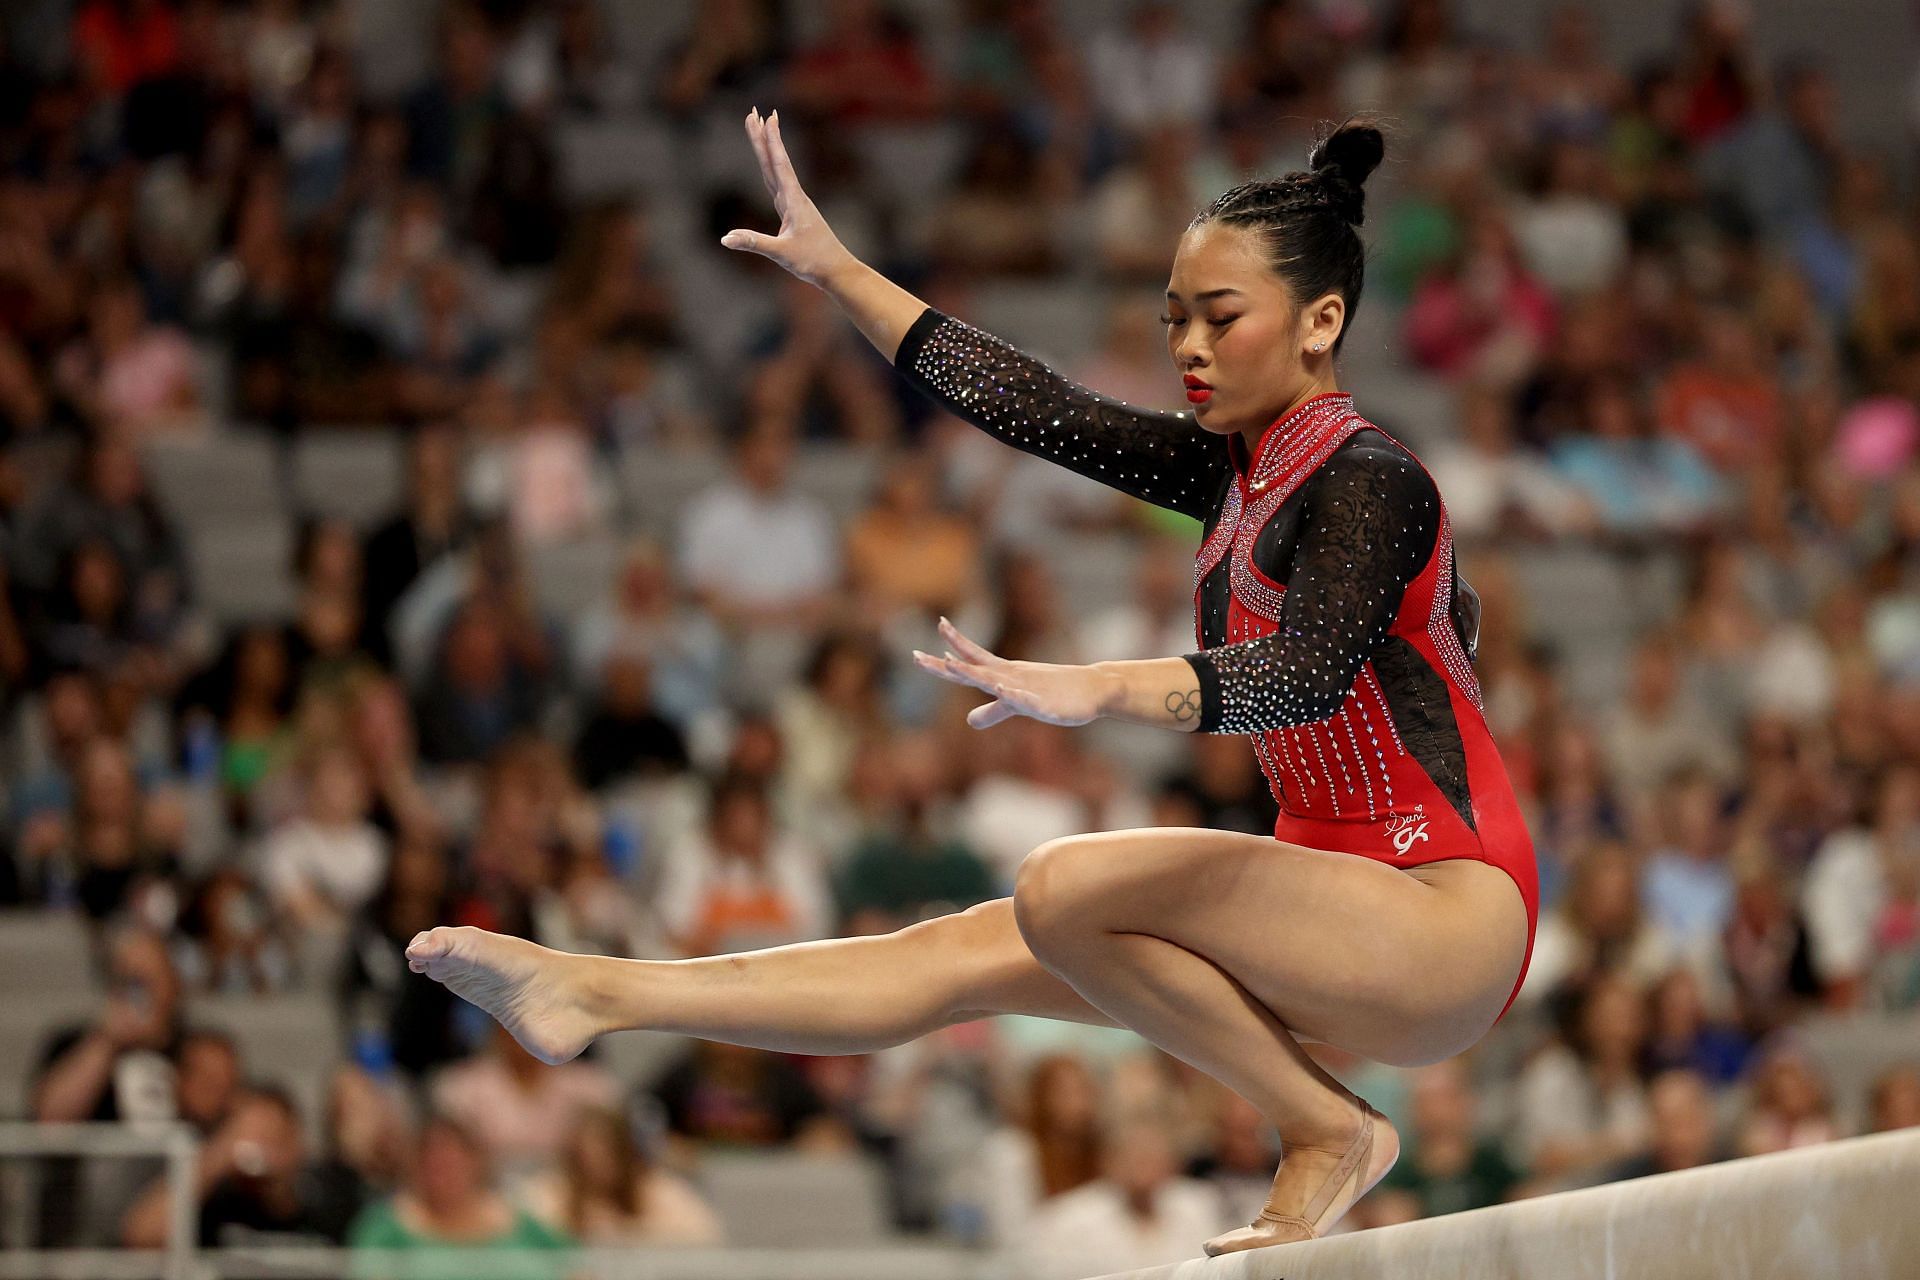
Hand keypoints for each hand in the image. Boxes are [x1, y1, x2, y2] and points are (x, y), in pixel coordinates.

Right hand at [721, 109, 856, 287]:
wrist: (836, 270)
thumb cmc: (812, 262)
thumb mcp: (781, 253)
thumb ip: (754, 242)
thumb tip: (726, 239)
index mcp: (793, 201)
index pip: (779, 165)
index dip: (771, 141)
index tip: (766, 117)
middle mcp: (794, 197)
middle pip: (774, 161)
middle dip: (763, 136)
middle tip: (754, 111)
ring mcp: (794, 203)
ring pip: (776, 170)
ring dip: (767, 148)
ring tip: (760, 128)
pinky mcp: (793, 212)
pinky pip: (778, 183)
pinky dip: (771, 169)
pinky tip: (769, 165)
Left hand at [912, 616, 1112, 728]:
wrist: (1093, 689)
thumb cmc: (1054, 693)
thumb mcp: (1016, 705)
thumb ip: (991, 711)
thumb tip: (967, 721)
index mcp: (1003, 676)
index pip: (969, 663)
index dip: (945, 658)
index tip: (919, 651)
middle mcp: (1011, 678)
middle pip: (973, 670)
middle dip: (946, 665)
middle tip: (915, 656)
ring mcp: (1029, 690)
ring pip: (998, 682)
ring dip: (975, 674)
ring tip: (952, 665)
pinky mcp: (1048, 706)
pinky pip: (1031, 702)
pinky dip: (1018, 696)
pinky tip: (1007, 691)